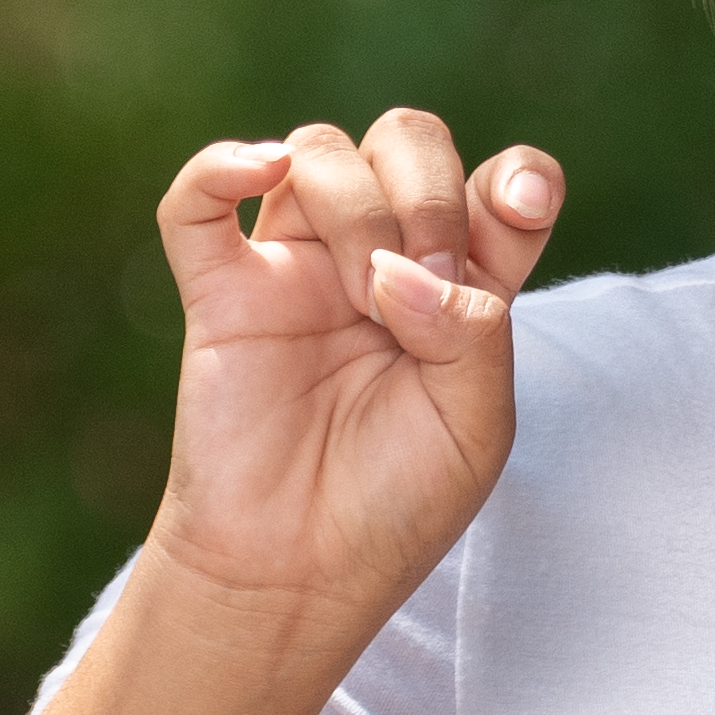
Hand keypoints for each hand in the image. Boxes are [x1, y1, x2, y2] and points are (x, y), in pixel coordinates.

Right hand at [142, 114, 557, 658]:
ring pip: (319, 152)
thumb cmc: (396, 503)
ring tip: (365, 298)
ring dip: (356, 204)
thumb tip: (403, 266)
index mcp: (463, 286)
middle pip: (406, 143)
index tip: (518, 205)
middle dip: (429, 192)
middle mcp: (383, 259)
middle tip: (425, 281)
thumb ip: (471, 332)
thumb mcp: (477, 425)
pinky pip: (196, 201)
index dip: (517, 176)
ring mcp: (298, 268)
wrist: (298, 570)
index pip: (500, 187)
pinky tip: (261, 168)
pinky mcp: (222, 292)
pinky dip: (219, 164)